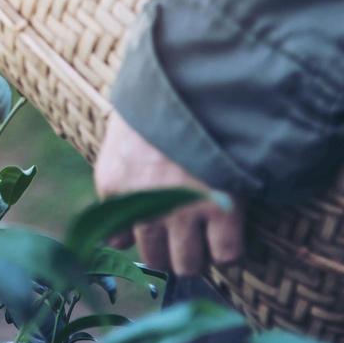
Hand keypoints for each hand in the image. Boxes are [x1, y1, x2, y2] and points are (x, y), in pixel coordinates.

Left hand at [93, 111, 243, 276]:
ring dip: (198, 254)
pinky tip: (229, 226)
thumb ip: (116, 193)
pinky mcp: (221, 209)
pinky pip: (227, 254)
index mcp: (113, 184)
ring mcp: (183, 209)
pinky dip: (230, 247)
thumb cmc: (157, 106)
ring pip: (189, 263)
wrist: (195, 79)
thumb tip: (116, 243)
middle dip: (171, 251)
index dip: (142, 236)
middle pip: (156, 258)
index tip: (157, 229)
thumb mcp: (121, 145)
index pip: (118, 237)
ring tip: (207, 232)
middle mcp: (144, 204)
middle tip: (185, 234)